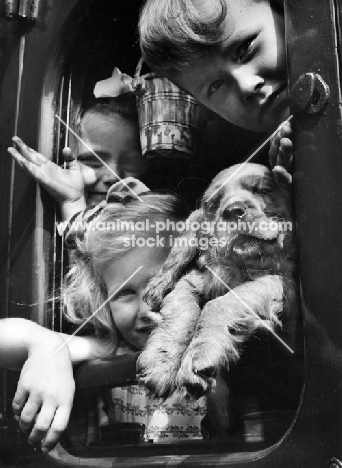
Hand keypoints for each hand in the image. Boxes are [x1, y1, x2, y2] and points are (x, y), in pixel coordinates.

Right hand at [8, 136, 85, 207]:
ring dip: (19, 157)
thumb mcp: (74, 168)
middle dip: (22, 148)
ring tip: (10, 149)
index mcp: (51, 167)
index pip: (38, 156)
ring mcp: (43, 175)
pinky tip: (22, 162)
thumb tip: (66, 148)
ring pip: (29, 164)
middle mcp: (45, 170)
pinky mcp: (45, 181)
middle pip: (31, 157)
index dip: (30, 149)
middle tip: (14, 138)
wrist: (76, 199)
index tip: (22, 143)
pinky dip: (28, 168)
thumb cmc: (75, 186)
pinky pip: (35, 173)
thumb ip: (70, 157)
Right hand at [12, 332, 74, 452]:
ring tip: (26, 426)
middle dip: (34, 438)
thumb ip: (62, 409)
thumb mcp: (69, 389)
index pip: (59, 427)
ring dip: (24, 427)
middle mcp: (52, 396)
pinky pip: (17, 407)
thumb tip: (51, 432)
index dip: (51, 441)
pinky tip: (21, 411)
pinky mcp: (24, 385)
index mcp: (66, 399)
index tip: (45, 448)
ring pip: (26, 419)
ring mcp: (37, 390)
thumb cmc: (61, 374)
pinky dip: (17, 412)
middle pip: (41, 426)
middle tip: (32, 440)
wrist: (49, 350)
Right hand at [269, 121, 292, 183]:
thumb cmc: (297, 182)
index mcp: (279, 160)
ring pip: (281, 162)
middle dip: (280, 140)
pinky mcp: (287, 188)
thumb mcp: (293, 164)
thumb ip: (290, 150)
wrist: (296, 204)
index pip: (276, 144)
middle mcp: (279, 166)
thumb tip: (291, 127)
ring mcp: (282, 177)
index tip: (284, 123)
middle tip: (286, 129)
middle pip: (278, 151)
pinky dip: (281, 175)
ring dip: (283, 152)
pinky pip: (284, 181)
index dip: (278, 134)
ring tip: (286, 142)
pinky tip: (278, 169)